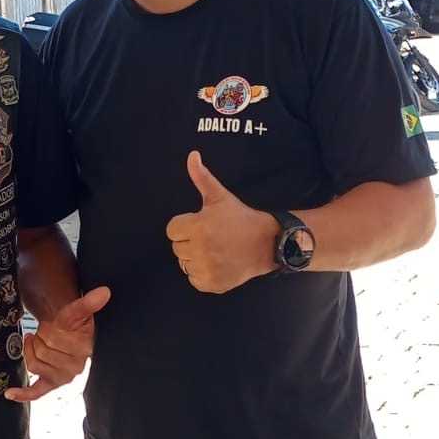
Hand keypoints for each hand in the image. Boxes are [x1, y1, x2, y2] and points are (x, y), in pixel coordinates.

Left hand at [5, 285, 110, 402]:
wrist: (71, 333)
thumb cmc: (73, 323)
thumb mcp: (78, 311)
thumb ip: (88, 303)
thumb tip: (104, 292)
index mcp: (84, 350)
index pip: (52, 340)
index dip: (47, 329)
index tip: (52, 324)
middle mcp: (75, 368)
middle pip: (41, 352)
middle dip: (40, 338)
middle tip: (47, 332)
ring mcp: (63, 377)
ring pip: (34, 365)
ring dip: (31, 350)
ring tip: (38, 341)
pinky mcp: (52, 384)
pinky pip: (37, 391)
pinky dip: (23, 393)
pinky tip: (10, 393)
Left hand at [166, 151, 279, 294]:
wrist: (266, 243)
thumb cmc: (239, 218)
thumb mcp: (219, 197)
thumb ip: (201, 177)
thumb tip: (192, 155)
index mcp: (198, 226)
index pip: (172, 230)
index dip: (185, 226)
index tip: (202, 224)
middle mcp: (201, 249)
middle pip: (177, 248)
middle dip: (191, 241)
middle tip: (212, 237)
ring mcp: (207, 268)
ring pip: (184, 264)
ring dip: (196, 258)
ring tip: (215, 250)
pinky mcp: (212, 284)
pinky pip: (194, 279)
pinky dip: (202, 274)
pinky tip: (218, 263)